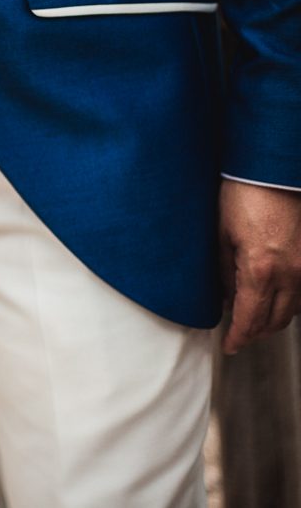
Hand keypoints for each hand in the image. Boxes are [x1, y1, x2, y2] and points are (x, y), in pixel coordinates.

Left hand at [220, 179, 300, 353]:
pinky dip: (286, 302)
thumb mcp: (221, 236)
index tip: (229, 346)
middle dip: (255, 333)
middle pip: (276, 320)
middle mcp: (291, 272)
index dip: (238, 337)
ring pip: (293, 309)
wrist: (271, 168)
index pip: (250, 318)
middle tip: (238, 336)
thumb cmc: (242, 194)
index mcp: (260, 269)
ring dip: (273, 320)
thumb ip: (223, 271)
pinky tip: (271, 298)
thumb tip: (225, 297)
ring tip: (252, 321)